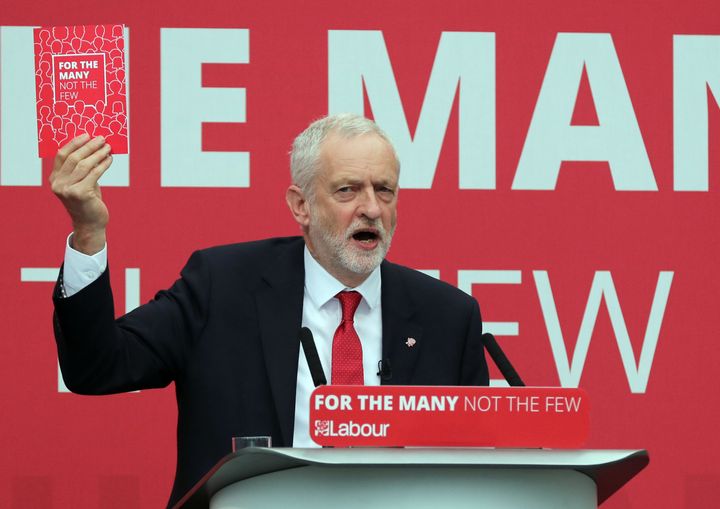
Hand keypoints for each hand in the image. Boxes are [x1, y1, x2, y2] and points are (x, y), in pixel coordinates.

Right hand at [50, 134, 112, 254]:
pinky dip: (103, 164)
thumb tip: (95, 146)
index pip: (61, 155)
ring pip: (84, 165)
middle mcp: (58, 183)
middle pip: (74, 158)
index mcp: (54, 178)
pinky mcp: (80, 194)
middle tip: (101, 138)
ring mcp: (67, 190)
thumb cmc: (87, 200)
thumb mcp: (81, 182)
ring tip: (108, 147)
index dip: (74, 143)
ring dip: (98, 153)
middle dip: (89, 146)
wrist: (90, 223)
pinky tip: (110, 159)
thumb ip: (82, 168)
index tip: (87, 134)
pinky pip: (94, 174)